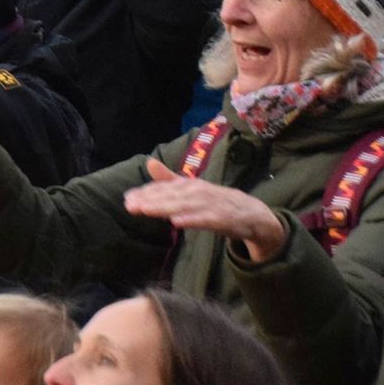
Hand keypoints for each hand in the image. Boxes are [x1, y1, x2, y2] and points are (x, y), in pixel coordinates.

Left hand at [124, 158, 286, 260]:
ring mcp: (213, 204)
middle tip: (129, 204)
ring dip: (166, 207)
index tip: (127, 198)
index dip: (146, 193)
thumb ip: (170, 179)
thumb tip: (149, 162)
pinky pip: (207, 219)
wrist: (255, 215)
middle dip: (150, 200)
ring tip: (146, 209)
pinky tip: (178, 222)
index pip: (166, 188)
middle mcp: (200, 191)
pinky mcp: (226, 218)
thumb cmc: (219, 202)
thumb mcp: (193, 190)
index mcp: (192, 185)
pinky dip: (193, 219)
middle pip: (172, 196)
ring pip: (186, 205)